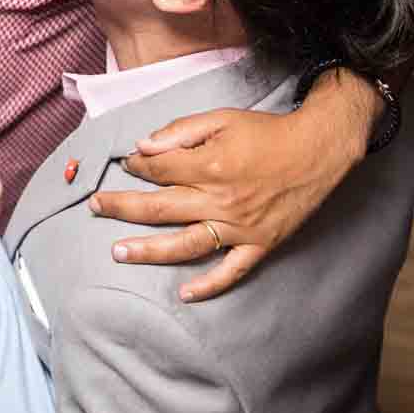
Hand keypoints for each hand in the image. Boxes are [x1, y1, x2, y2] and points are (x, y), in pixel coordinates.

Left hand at [89, 99, 361, 301]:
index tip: (126, 164)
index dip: (136, 166)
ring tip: (118, 252)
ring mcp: (239, 226)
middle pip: (158, 207)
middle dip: (121, 207)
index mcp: (209, 165)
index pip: (157, 170)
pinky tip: (185, 294)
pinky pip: (232, 271)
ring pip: (184, 244)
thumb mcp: (221, 118)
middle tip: (94, 207)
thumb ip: (180, 132)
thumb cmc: (267, 132)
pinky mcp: (260, 243)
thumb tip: (142, 148)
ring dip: (148, 250)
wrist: (318, 150)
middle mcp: (220, 200)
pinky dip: (209, 284)